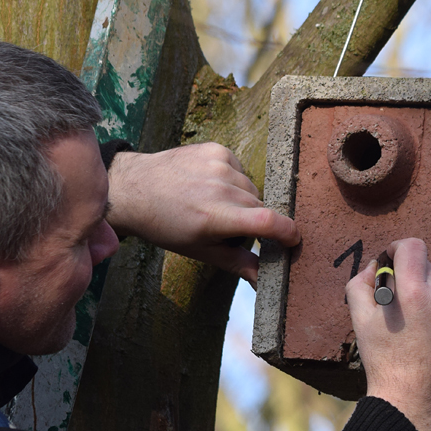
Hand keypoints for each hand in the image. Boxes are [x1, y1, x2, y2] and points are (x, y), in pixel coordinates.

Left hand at [106, 143, 299, 286]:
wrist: (136, 188)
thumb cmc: (166, 225)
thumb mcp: (199, 250)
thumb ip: (237, 263)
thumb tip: (265, 282)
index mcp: (216, 217)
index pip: (269, 222)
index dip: (288, 233)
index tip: (293, 240)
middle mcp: (220, 187)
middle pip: (260, 207)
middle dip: (252, 221)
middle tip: (226, 226)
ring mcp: (219, 164)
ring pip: (251, 189)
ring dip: (242, 200)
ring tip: (214, 204)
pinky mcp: (217, 149)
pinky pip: (240, 169)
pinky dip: (232, 180)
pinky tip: (209, 184)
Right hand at [344, 238, 430, 430]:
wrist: (410, 398)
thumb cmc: (382, 359)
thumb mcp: (359, 318)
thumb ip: (361, 283)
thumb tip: (375, 268)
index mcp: (414, 293)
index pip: (413, 246)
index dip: (397, 248)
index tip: (389, 261)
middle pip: (424, 265)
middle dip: (407, 275)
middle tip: (392, 299)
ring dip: (421, 294)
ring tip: (408, 323)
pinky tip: (423, 335)